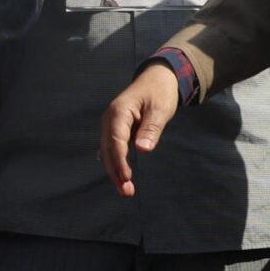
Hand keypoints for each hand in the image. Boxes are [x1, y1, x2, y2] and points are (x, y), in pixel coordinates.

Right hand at [100, 63, 183, 197]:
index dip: (120, 161)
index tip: (127, 177)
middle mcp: (109, 119)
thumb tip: (143, 149)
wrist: (157, 78)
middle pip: (108, 150)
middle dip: (115, 172)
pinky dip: (115, 162)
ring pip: (108, 151)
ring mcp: (111, 124)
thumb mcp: (160, 108)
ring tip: (125, 189)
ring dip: (115, 170)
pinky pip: (112, 148)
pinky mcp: (116, 129)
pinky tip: (118, 176)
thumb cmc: (160, 92)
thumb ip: (151, 128)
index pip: (116, 141)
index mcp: (119, 112)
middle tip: (126, 192)